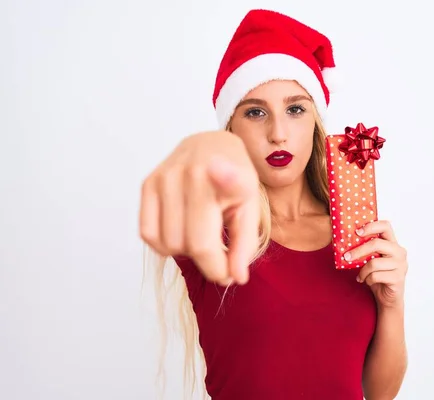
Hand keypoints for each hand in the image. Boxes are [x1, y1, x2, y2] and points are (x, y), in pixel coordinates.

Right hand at [139, 131, 260, 285]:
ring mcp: (163, 178)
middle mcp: (188, 175)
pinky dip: (165, 244)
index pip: (208, 237)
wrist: (211, 143)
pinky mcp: (147, 184)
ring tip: (202, 235)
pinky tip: (183, 232)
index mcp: (221, 178)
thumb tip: (236, 277)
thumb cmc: (235, 177)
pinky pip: (148, 233)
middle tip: (222, 259)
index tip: (228, 274)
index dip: (216, 263)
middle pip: (190, 246)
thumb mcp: (250, 207)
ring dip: (187, 252)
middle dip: (210, 264)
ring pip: (167, 244)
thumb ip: (245, 244)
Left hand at [344, 220, 407, 308]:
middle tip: (347, 256)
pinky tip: (367, 282)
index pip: (386, 226)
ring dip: (362, 271)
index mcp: (393, 244)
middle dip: (358, 250)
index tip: (357, 232)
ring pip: (374, 263)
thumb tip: (347, 241)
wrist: (388, 298)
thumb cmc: (379, 275)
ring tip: (360, 276)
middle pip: (377, 243)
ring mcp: (401, 265)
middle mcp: (400, 252)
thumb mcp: (373, 259)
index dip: (371, 226)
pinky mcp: (398, 278)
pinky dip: (367, 280)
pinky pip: (375, 276)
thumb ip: (368, 250)